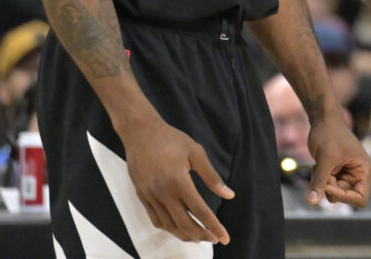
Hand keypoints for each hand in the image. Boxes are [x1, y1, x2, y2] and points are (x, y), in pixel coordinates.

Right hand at [122, 115, 234, 243]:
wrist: (140, 132)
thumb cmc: (171, 139)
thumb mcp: (196, 152)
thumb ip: (212, 176)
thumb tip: (229, 195)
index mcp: (179, 181)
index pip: (199, 211)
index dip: (213, 226)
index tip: (224, 237)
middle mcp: (163, 193)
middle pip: (184, 224)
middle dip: (202, 235)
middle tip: (214, 238)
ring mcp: (150, 196)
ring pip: (169, 225)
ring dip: (185, 235)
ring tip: (199, 237)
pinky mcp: (142, 196)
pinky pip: (156, 220)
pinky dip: (169, 228)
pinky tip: (179, 228)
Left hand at [306, 118, 370, 207]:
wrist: (323, 120)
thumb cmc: (329, 134)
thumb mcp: (324, 159)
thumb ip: (319, 181)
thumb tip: (311, 201)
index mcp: (365, 170)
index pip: (361, 198)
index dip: (344, 198)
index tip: (328, 186)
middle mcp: (359, 174)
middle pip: (345, 197)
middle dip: (330, 187)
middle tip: (321, 171)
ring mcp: (347, 175)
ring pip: (333, 193)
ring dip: (323, 183)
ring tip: (318, 166)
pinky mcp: (337, 173)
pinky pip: (327, 186)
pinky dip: (319, 179)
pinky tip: (317, 165)